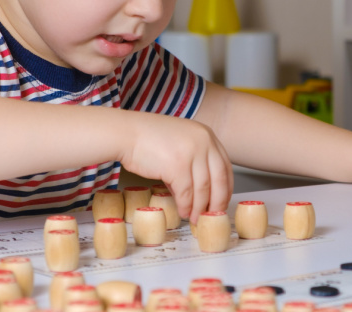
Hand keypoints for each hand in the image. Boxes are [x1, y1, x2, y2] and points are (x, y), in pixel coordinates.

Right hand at [118, 113, 232, 222]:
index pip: (225, 166)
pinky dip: (185, 206)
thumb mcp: (180, 142)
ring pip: (203, 190)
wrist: (125, 133)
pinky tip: (183, 212)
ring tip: (195, 218)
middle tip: (212, 216)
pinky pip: (186, 193)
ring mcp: (192, 153)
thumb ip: (193, 161)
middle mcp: (204, 142)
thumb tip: (198, 190)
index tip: (222, 202)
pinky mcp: (177, 166)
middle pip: (219, 180)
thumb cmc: (148, 138)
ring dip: (199, 208)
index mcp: (207, 135)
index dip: (225, 188)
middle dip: (217, 202)